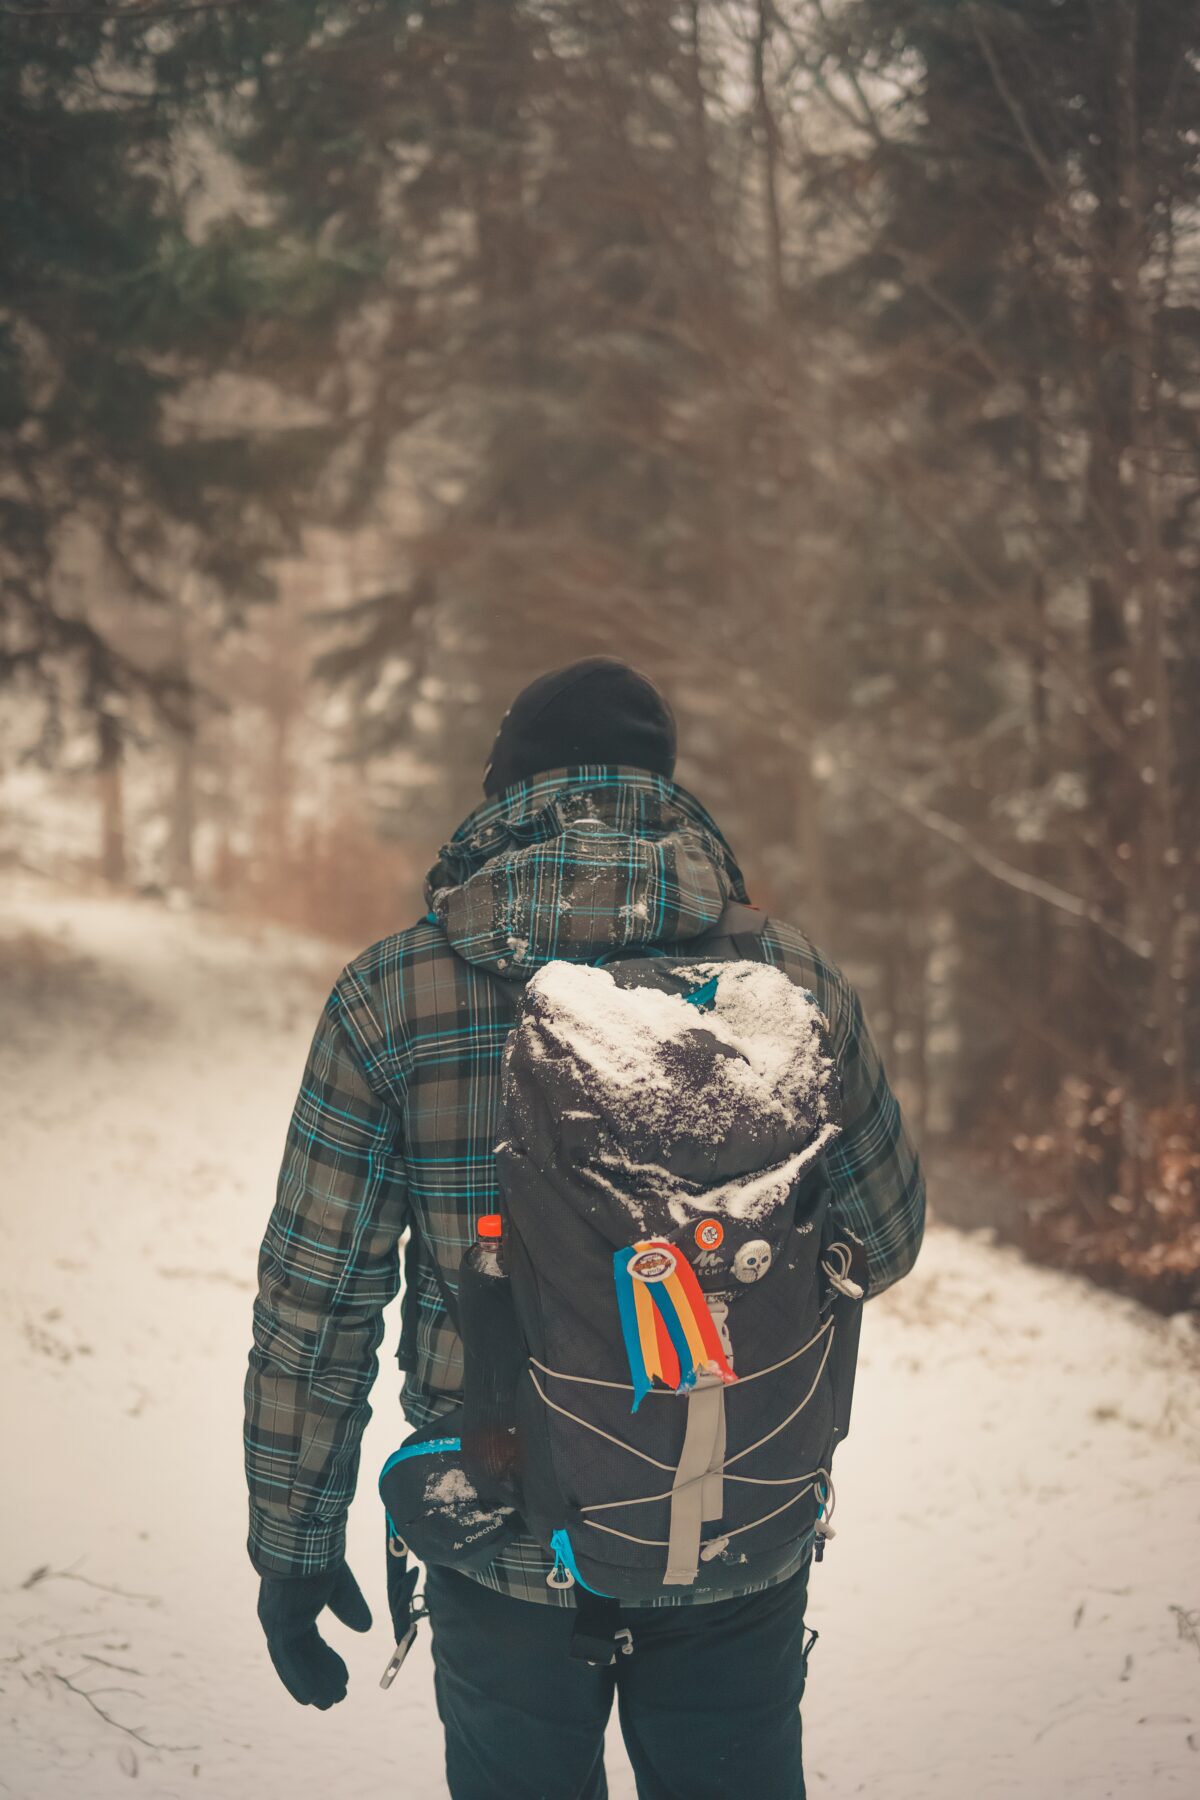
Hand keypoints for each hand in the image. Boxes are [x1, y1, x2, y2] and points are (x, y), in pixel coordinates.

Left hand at [257, 1562, 371, 1707]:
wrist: (307, 1537)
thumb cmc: (322, 1553)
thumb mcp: (339, 1584)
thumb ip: (348, 1605)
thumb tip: (365, 1628)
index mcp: (295, 1607)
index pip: (310, 1642)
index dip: (327, 1661)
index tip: (344, 1676)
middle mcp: (282, 1618)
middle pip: (302, 1655)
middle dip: (321, 1675)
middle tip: (338, 1696)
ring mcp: (278, 1622)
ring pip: (294, 1662)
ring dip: (312, 1683)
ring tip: (330, 1703)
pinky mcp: (278, 1625)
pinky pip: (286, 1661)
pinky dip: (297, 1679)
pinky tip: (310, 1697)